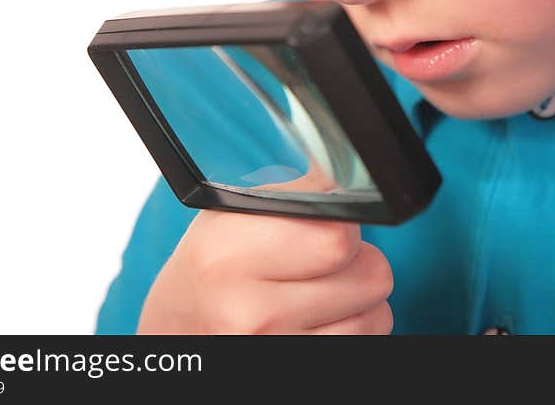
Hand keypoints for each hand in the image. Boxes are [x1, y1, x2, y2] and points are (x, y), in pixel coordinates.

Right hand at [137, 170, 393, 333]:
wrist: (177, 335)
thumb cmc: (213, 270)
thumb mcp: (231, 220)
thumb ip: (293, 197)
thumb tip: (356, 176)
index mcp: (227, 252)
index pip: (337, 232)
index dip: (341, 221)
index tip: (325, 222)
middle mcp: (248, 311)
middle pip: (371, 273)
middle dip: (357, 261)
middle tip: (321, 262)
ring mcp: (272, 350)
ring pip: (377, 314)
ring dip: (358, 302)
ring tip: (315, 296)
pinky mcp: (296, 376)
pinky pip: (367, 343)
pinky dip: (351, 331)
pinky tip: (314, 324)